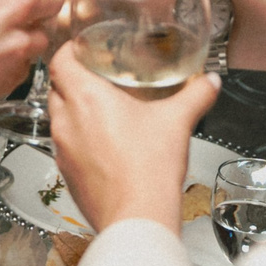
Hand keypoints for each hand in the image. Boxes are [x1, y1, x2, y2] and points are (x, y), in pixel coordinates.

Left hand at [47, 43, 219, 231]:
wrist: (138, 216)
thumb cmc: (148, 169)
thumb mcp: (178, 121)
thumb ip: (196, 95)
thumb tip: (209, 82)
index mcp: (86, 97)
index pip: (59, 60)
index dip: (69, 50)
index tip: (83, 49)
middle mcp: (66, 121)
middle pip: (56, 87)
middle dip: (73, 79)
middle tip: (97, 77)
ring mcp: (62, 150)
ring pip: (59, 118)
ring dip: (74, 111)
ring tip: (102, 111)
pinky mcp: (67, 174)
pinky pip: (65, 147)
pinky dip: (79, 140)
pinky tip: (105, 145)